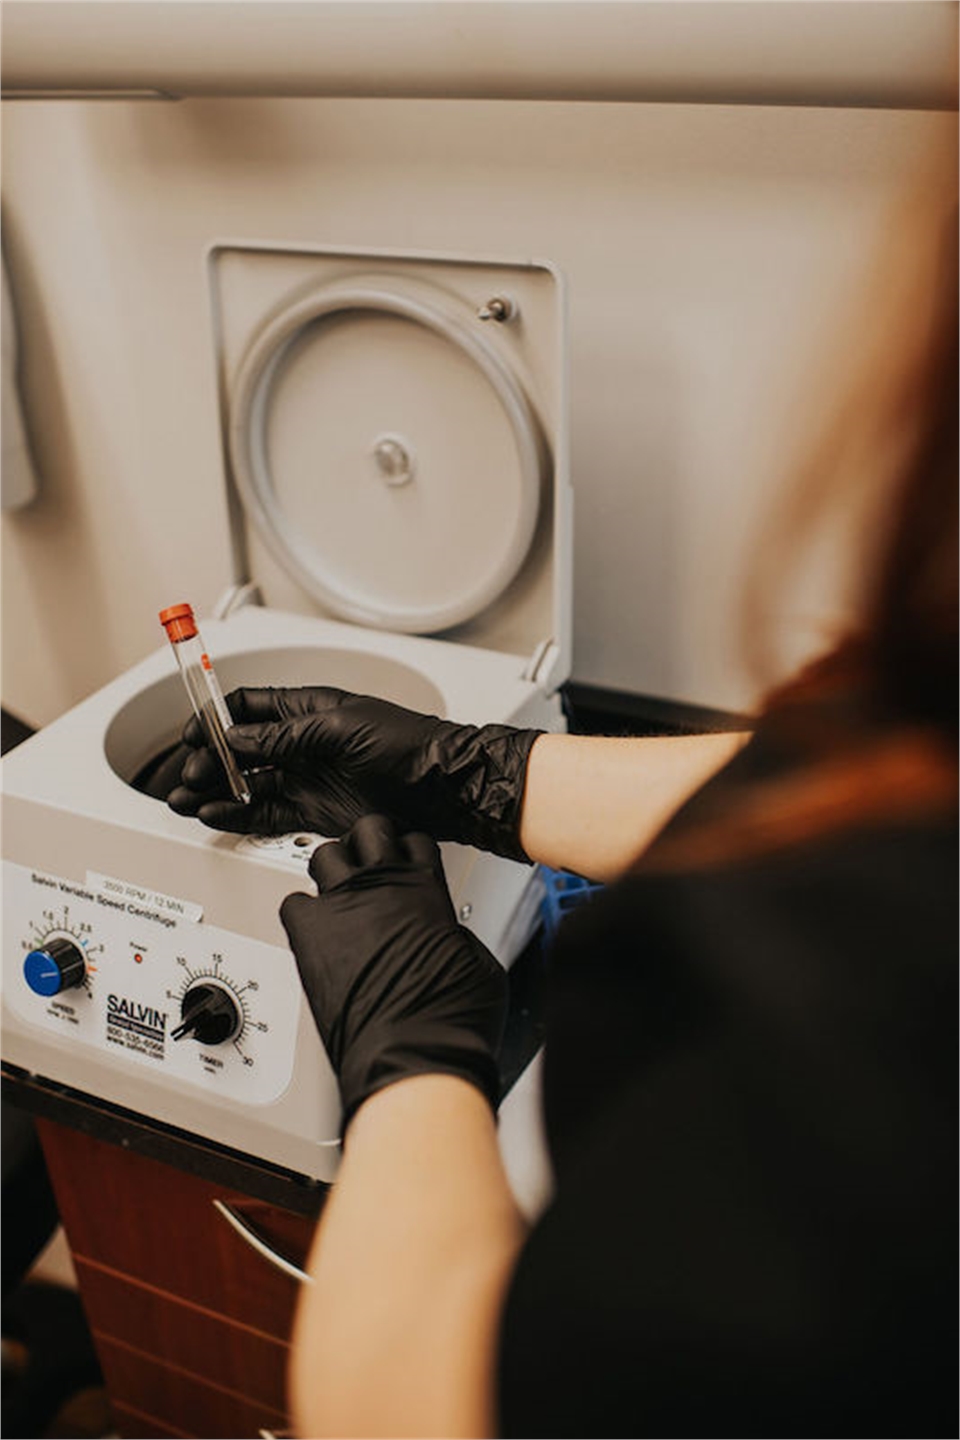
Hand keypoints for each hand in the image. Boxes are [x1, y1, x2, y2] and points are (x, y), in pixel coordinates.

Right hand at [166, 686, 541, 859]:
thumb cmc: (407, 744)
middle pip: (240, 751)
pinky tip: (215, 815)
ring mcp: (307, 779)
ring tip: (186, 801)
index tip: (192, 733)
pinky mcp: (314, 812)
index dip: (215, 719)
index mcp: (308, 709)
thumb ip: (283, 736)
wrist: (441, 787)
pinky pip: (266, 815)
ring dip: (215, 792)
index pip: (248, 708)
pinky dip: (237, 816)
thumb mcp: (339, 728)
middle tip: (190, 775)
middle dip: (209, 762)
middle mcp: (303, 744)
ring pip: (247, 785)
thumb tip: (237, 739)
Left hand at [280, 814, 507, 1131]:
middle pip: (368, 830)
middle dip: (367, 843)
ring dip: (330, 870)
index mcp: (427, 888)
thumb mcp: (478, 961)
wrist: (414, 1054)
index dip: (409, 850)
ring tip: (335, 893)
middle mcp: (383, 885)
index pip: (414, 840)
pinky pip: (292, 902)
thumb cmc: (451, 1018)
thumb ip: (455, 934)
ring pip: (324, 854)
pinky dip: (301, 914)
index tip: (404, 862)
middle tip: (365, 863)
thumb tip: (447, 937)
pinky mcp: (309, 934)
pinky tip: (312, 931)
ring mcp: (343, 905)